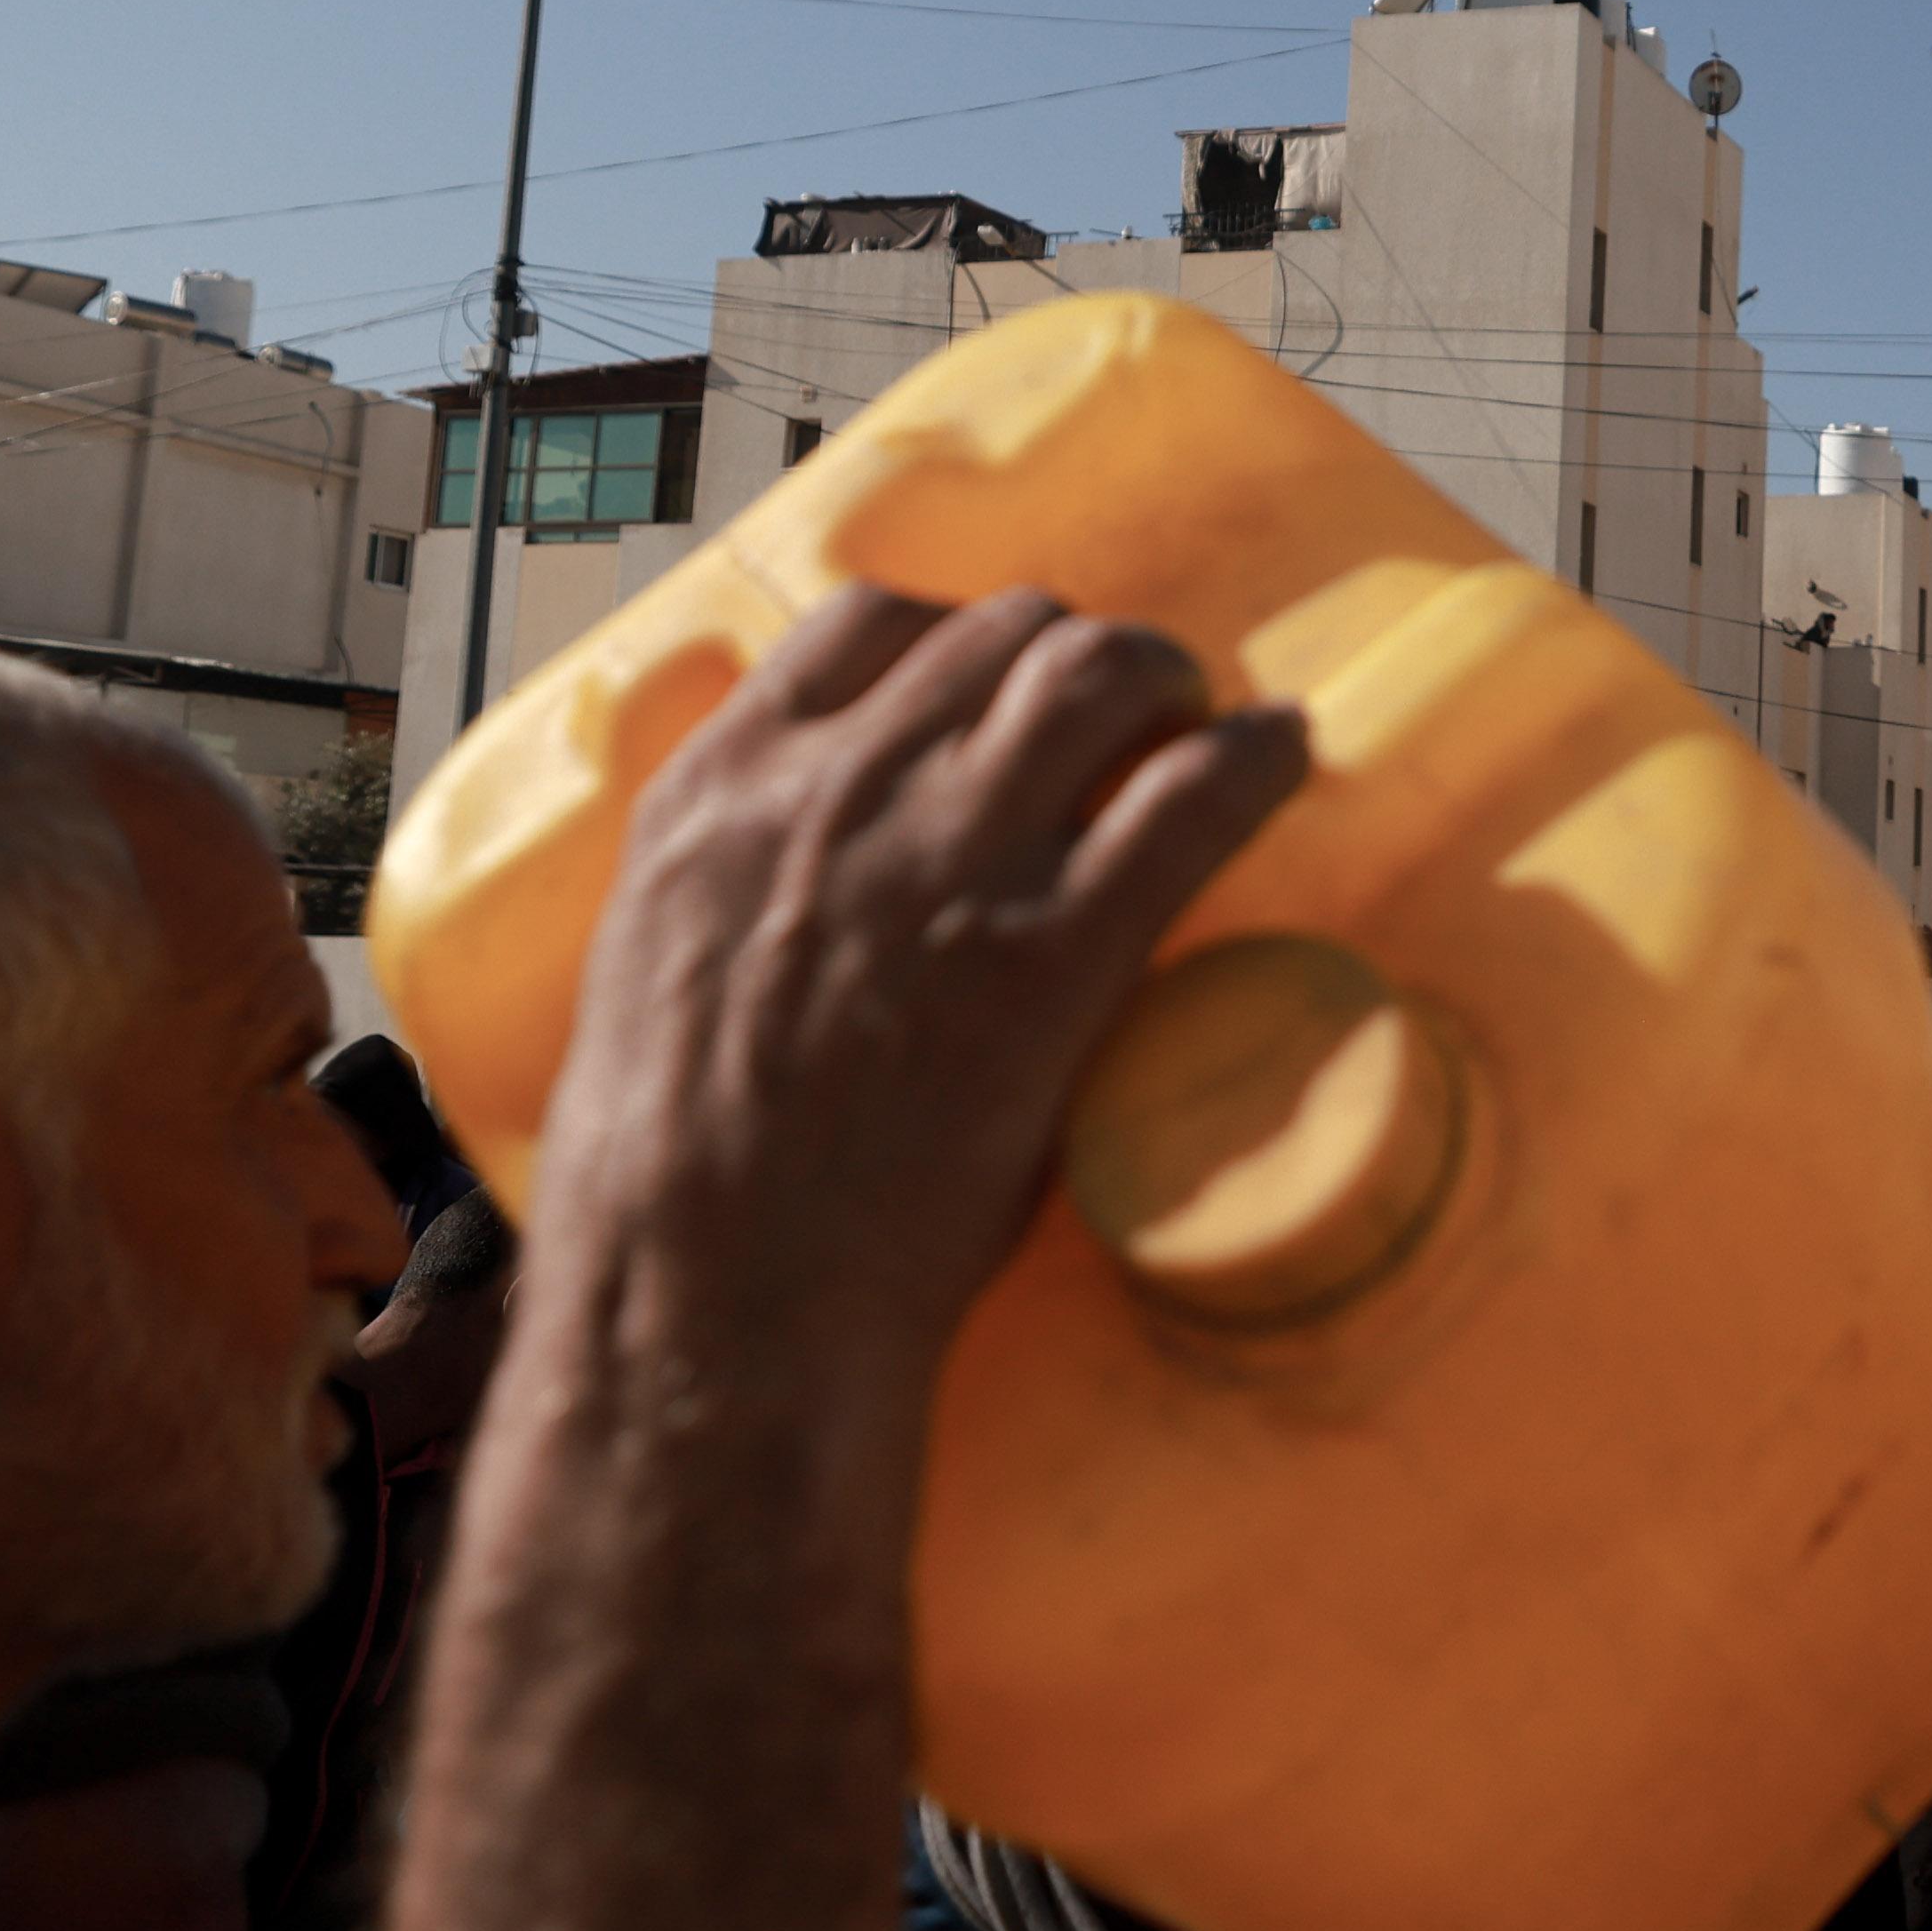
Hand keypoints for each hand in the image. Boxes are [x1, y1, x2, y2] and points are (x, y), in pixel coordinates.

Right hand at [375, 582, 1305, 1930]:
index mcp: (720, 804)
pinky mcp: (1058, 950)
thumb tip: (761, 922)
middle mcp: (840, 797)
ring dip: (1169, 682)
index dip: (953, 636)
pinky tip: (1287, 754)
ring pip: (1097, 677)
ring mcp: (953, 864)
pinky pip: (1191, 797)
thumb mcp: (644, 995)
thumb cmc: (666, 1196)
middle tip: (1129, 703)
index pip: (855, 628)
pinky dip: (1254, 756)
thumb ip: (715, 917)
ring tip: (1207, 719)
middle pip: (999, 634)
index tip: (997, 669)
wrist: (714, 1302)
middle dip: (1077, 654)